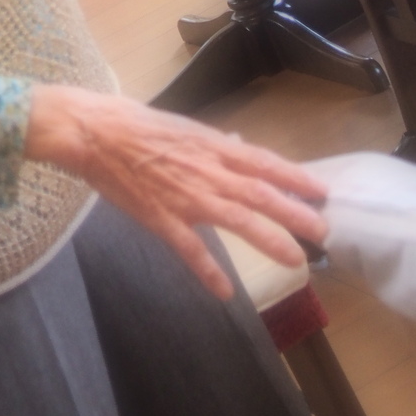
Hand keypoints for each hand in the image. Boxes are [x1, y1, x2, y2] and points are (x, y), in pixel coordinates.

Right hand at [26, 85, 327, 299]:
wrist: (92, 132)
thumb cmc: (132, 122)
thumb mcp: (179, 125)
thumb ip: (212, 142)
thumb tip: (239, 146)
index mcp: (210, 145)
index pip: (262, 162)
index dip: (294, 177)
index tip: (320, 190)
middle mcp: (206, 170)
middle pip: (261, 194)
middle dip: (295, 213)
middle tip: (324, 232)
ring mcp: (186, 196)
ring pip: (238, 220)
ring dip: (270, 239)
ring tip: (295, 260)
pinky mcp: (161, 218)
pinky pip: (190, 249)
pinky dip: (209, 271)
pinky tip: (225, 293)